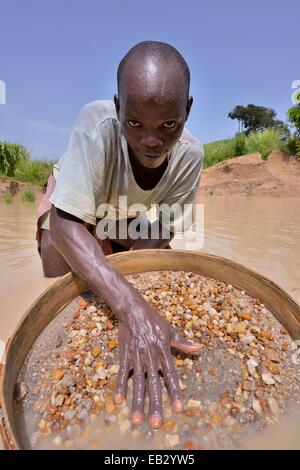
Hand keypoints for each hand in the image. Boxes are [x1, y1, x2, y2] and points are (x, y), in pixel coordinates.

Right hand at [113, 304, 201, 428]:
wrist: (133, 310)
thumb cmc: (153, 321)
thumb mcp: (170, 330)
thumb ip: (183, 342)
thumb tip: (199, 348)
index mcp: (164, 352)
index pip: (171, 375)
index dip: (174, 392)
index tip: (178, 408)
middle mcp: (151, 357)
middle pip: (154, 384)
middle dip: (155, 405)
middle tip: (156, 424)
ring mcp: (137, 357)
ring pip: (138, 383)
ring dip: (137, 402)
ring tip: (137, 420)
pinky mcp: (125, 355)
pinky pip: (123, 373)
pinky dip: (120, 386)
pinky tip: (118, 401)